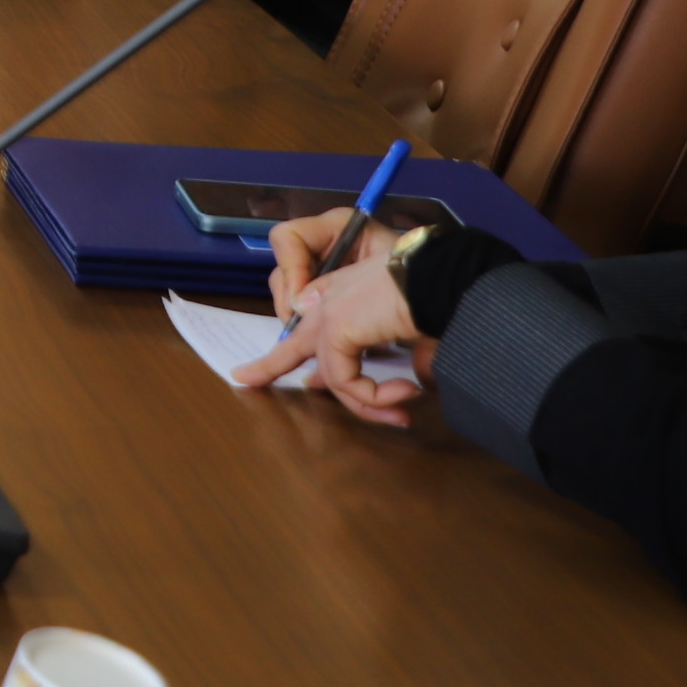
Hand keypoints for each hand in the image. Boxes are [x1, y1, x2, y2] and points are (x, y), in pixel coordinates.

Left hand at [236, 214, 433, 427]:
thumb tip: (390, 383)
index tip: (311, 381)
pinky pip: (343, 380)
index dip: (307, 355)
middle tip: (243, 379)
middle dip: (268, 365)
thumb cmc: (437, 295)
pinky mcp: (334, 326)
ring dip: (368, 403)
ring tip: (402, 412)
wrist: (443, 275)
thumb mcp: (411, 331)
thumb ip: (393, 354)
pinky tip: (406, 394)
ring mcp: (328, 312)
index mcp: (343, 292)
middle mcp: (328, 298)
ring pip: (327, 374)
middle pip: (291, 341)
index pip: (311, 325)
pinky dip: (374, 397)